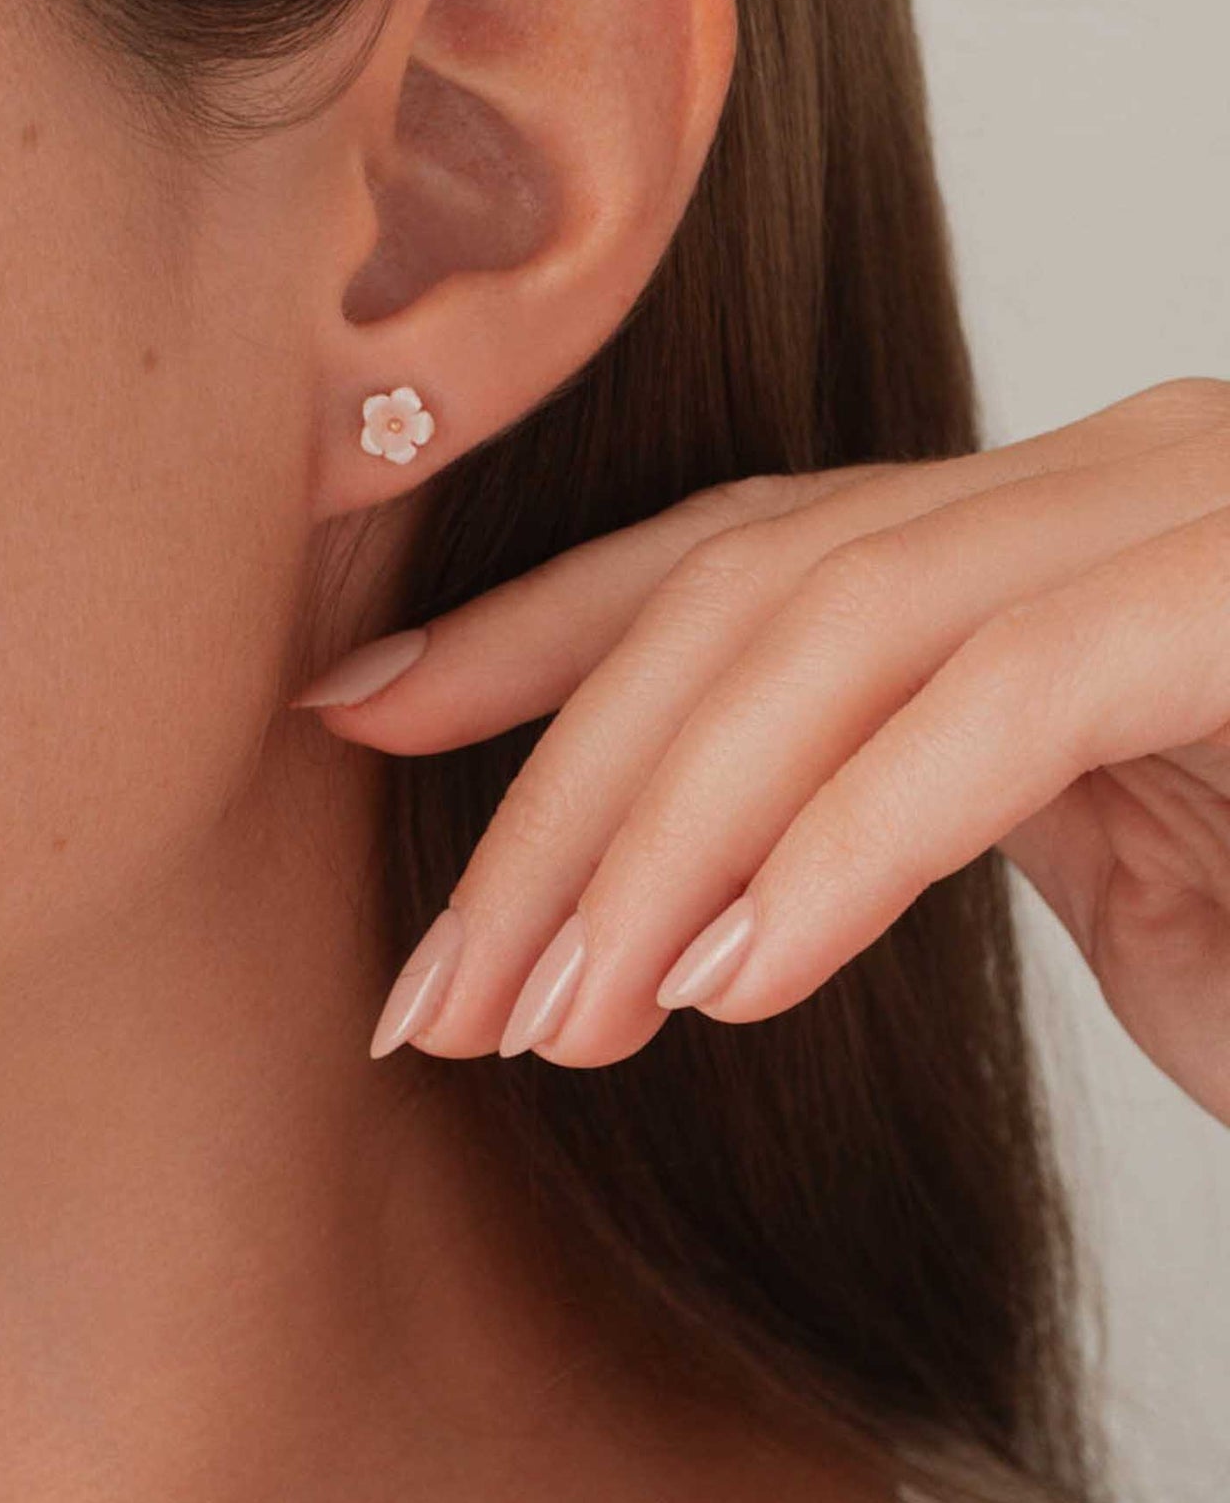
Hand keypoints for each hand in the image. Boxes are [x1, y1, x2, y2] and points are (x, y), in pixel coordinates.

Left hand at [292, 378, 1229, 1127]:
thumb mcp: (1060, 853)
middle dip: (559, 797)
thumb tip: (675, 891)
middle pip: (739, 599)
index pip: (722, 552)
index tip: (356, 717)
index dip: (521, 630)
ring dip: (665, 842)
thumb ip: (878, 804)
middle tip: (444, 991)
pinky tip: (733, 979)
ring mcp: (1188, 518)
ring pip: (838, 632)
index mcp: (1021, 535)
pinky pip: (1012, 705)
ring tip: (553, 1016)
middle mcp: (1093, 486)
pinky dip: (848, 844)